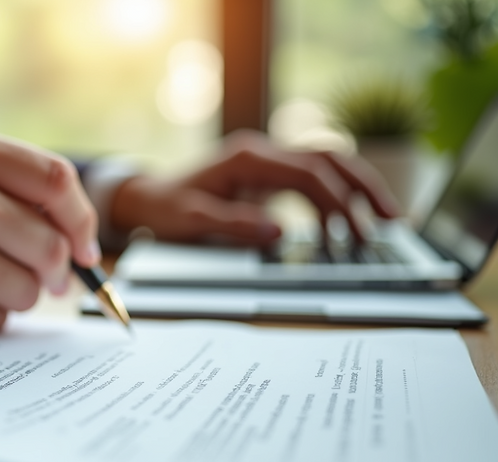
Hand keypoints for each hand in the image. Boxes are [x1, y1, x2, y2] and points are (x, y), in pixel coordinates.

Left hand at [109, 130, 398, 245]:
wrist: (146, 198)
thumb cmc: (165, 208)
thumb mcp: (191, 221)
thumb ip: (233, 225)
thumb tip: (278, 232)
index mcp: (246, 160)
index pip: (306, 173)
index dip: (335, 201)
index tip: (353, 231)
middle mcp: (261, 153)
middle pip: (327, 158)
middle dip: (362, 188)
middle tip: (391, 221)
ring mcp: (266, 162)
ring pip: (325, 163)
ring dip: (355, 190)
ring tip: (381, 222)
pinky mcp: (266, 175)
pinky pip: (310, 179)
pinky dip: (334, 197)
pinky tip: (347, 222)